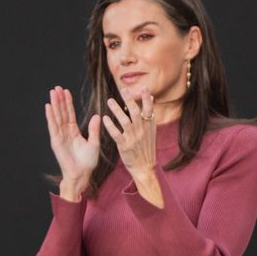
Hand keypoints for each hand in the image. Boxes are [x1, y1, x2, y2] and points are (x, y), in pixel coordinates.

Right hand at [44, 86, 99, 200]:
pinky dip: (50, 117)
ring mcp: (60, 136)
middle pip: (61, 112)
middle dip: (59, 100)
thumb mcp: (94, 143)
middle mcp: (65, 132)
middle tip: (56, 87)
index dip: (67, 102)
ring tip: (52, 93)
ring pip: (56, 117)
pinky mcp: (56, 141)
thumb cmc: (88, 162)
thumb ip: (94, 129)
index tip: (66, 91)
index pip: (69, 114)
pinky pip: (53, 126)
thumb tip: (97, 116)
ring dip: (54, 104)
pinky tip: (48, 107)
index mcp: (74, 132)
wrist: (81, 174)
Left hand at [103, 90, 162, 206]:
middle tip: (123, 90)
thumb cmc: (146, 148)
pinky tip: (105, 118)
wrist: (144, 168)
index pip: (149, 110)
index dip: (146, 99)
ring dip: (117, 110)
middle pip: (136, 113)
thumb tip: (151, 98)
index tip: (144, 88)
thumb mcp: (151, 131)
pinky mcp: (125, 146)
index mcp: (149, 127)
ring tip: (109, 101)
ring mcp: (133, 139)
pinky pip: (116, 134)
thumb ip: (149, 114)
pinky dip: (110, 126)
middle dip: (129, 100)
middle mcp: (142, 131)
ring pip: (125, 121)